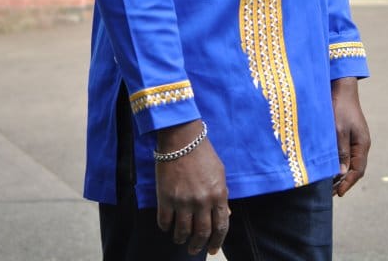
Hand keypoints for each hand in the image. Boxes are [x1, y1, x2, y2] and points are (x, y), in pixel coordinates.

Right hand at [155, 120, 229, 255]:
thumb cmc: (203, 153)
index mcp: (218, 194)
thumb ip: (221, 195)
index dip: (216, 241)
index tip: (212, 249)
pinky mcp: (166, 197)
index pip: (221, 227)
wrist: (182, 138)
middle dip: (197, 245)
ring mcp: (183, 201)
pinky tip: (167, 226)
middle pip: (201, 233)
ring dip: (181, 238)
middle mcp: (202, 201)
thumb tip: (223, 214)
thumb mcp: (219, 173)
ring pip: (182, 231)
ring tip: (179, 239)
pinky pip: (165, 222)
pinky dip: (166, 228)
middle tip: (193, 249)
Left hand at [331, 77, 370, 196]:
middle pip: (355, 168)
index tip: (339, 194)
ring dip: (341, 173)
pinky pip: (345, 153)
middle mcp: (361, 143)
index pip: (357, 170)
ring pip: (350, 161)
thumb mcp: (339, 130)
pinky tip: (329, 166)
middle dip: (344, 181)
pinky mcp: (348, 133)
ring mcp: (355, 138)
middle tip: (331, 193)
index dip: (348, 183)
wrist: (341, 87)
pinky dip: (338, 162)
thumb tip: (342, 173)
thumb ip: (341, 151)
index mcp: (362, 144)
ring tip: (328, 184)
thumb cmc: (339, 107)